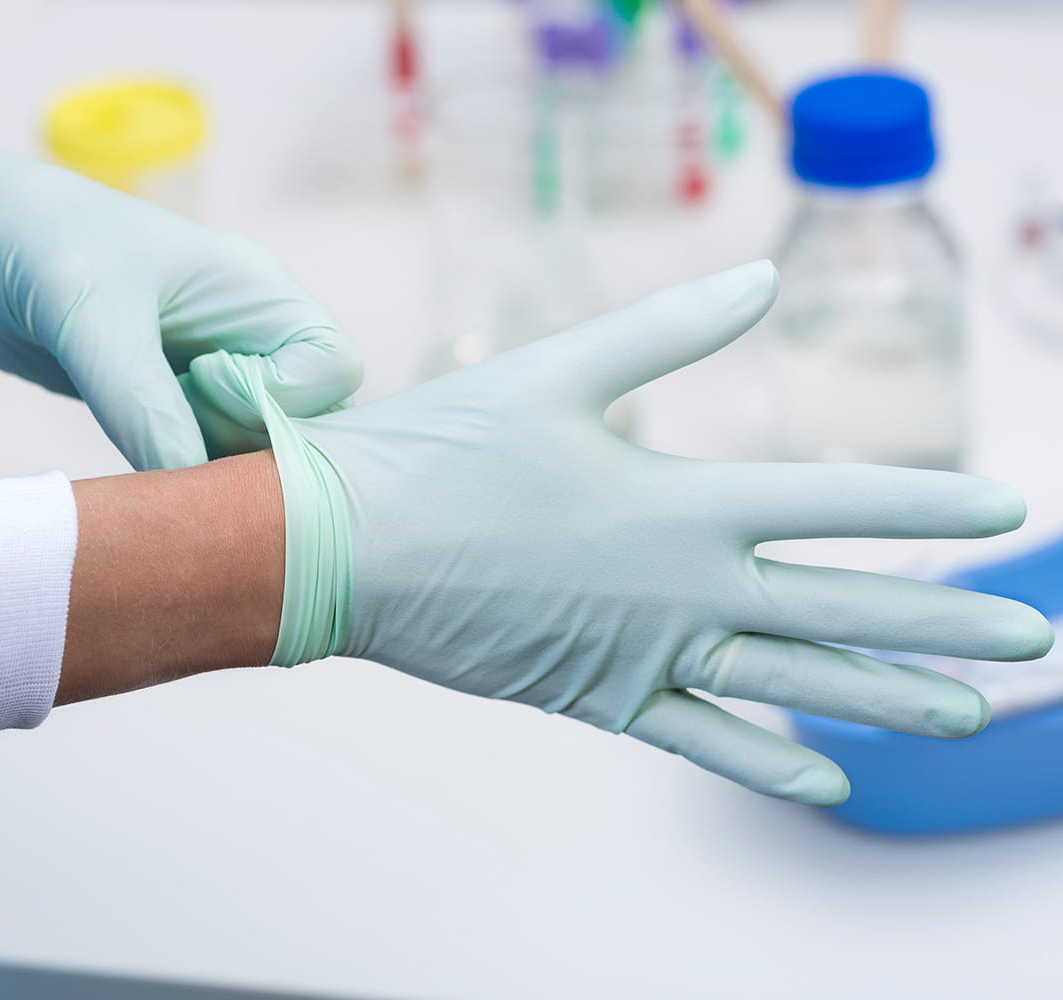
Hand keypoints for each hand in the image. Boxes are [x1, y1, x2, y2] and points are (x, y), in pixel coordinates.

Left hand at [0, 107, 361, 469]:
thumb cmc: (34, 243)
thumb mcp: (90, 318)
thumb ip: (144, 404)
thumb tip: (193, 490)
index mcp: (257, 289)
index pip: (333, 367)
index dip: (284, 396)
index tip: (201, 381)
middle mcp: (252, 331)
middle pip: (310, 416)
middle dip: (251, 438)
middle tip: (174, 425)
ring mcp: (219, 368)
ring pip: (261, 445)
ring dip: (214, 460)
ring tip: (144, 432)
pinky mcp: (180, 401)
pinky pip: (212, 453)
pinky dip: (184, 468)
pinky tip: (138, 450)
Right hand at [184, 261, 1052, 804]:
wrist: (343, 548)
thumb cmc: (441, 451)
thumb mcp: (556, 370)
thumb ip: (669, 331)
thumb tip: (761, 280)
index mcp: (679, 499)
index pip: (837, 502)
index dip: (927, 505)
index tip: (1003, 510)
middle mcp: (682, 585)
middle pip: (842, 608)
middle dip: (944, 621)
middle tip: (1030, 638)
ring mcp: (645, 650)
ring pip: (791, 682)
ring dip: (885, 700)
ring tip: (962, 715)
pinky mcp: (598, 696)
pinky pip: (701, 737)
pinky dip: (766, 760)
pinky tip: (827, 783)